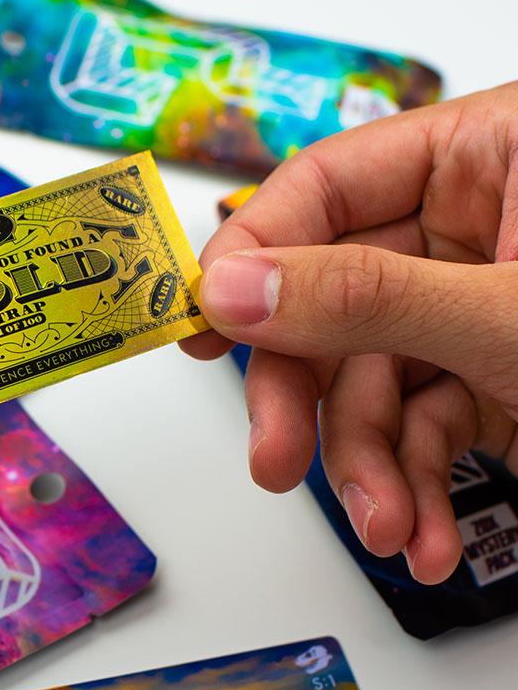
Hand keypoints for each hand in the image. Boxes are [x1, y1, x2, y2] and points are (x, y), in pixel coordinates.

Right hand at [181, 82, 517, 583]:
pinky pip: (422, 424)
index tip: (202, 325)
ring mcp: (479, 307)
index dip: (254, 255)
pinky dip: (419, 487)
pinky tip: (429, 536)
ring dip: (373, 471)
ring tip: (397, 533)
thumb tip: (230, 290)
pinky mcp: (494, 376)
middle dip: (309, 399)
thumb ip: (364, 296)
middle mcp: (476, 224)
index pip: (326, 186)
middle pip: (333, 301)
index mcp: (491, 153)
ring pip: (373, 382)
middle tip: (275, 462)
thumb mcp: (515, 316)